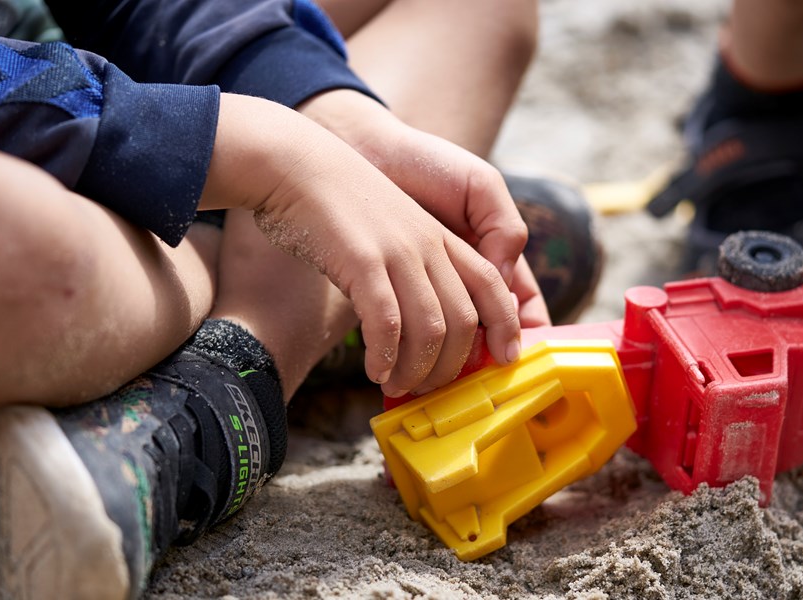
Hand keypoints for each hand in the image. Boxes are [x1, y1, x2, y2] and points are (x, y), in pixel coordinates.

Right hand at [201, 93, 521, 395]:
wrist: (296, 164)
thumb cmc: (337, 205)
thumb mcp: (393, 226)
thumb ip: (414, 263)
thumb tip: (420, 316)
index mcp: (440, 237)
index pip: (493, 286)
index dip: (506, 327)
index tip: (505, 360)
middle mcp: (428, 246)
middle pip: (465, 320)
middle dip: (452, 366)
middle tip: (430, 389)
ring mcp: (398, 253)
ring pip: (432, 329)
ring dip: (418, 370)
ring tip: (400, 385)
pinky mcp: (364, 262)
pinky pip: (388, 324)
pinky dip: (386, 357)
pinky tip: (375, 371)